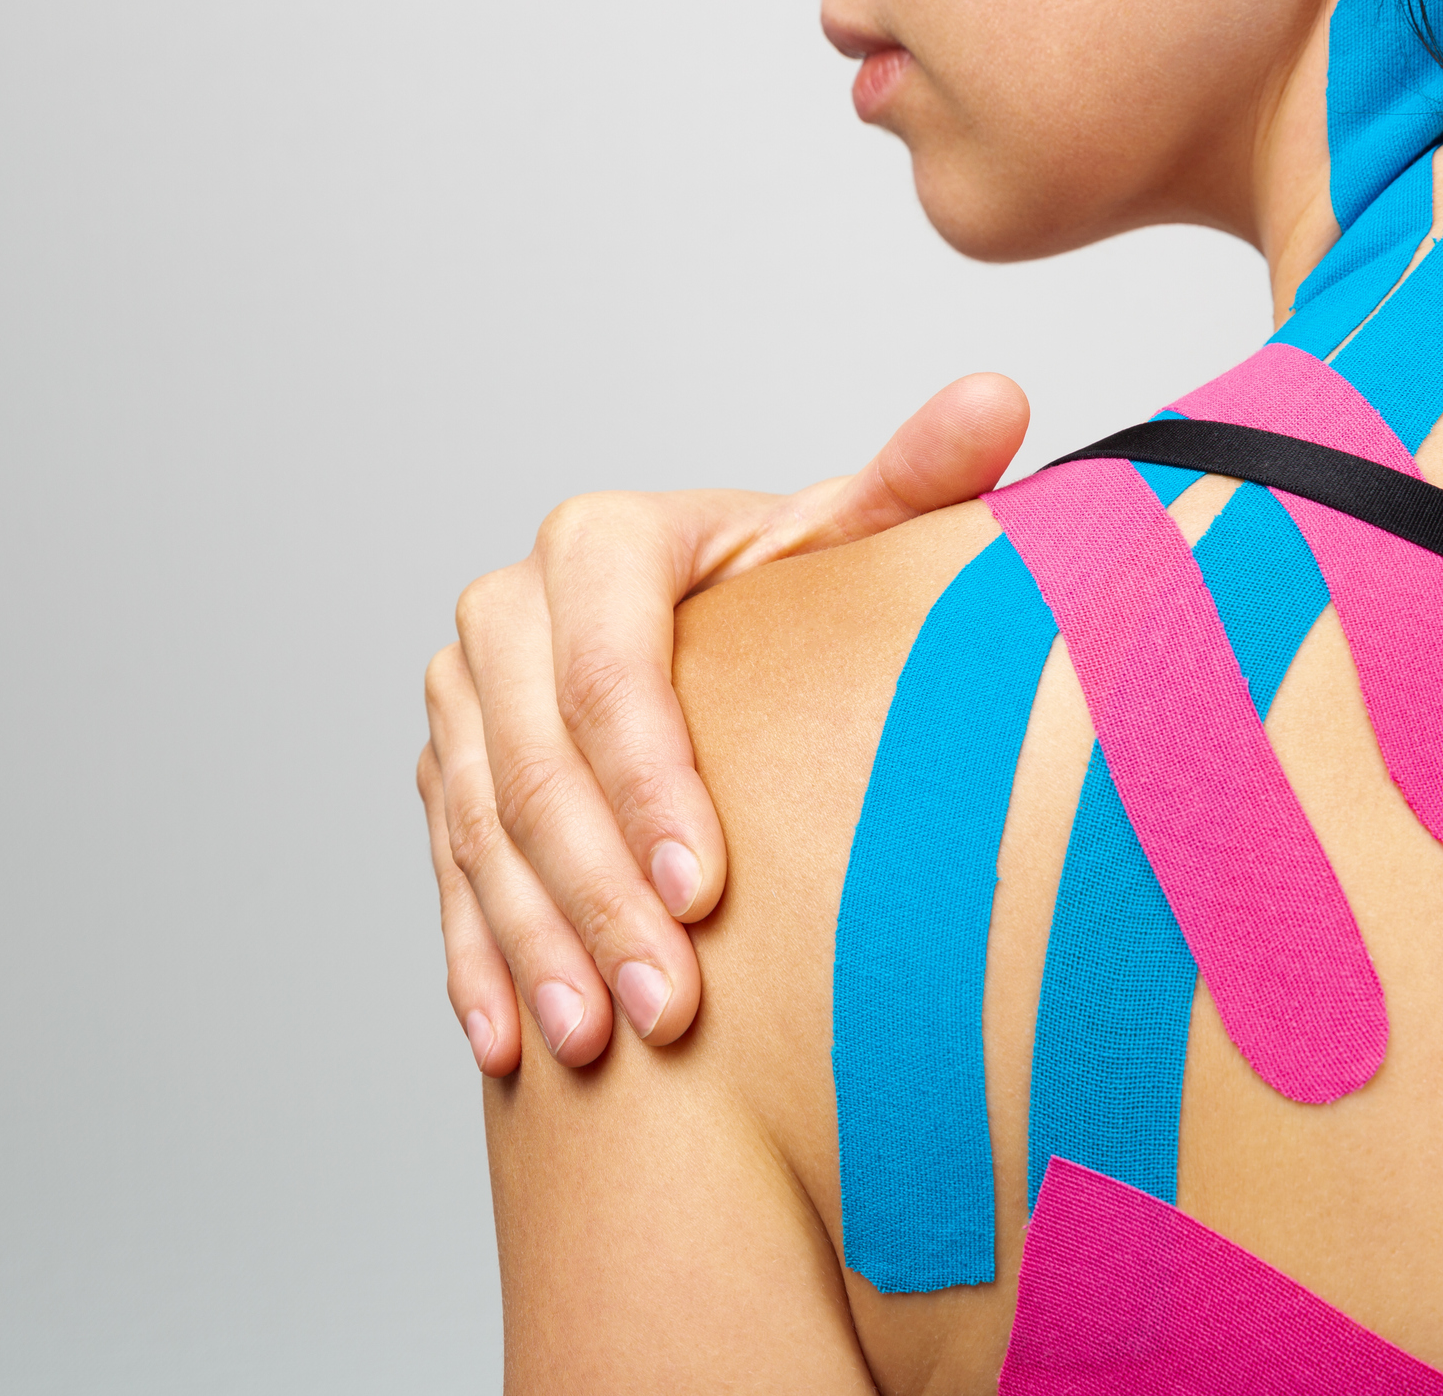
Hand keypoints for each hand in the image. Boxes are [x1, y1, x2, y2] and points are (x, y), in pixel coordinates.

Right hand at [419, 373, 1029, 1072]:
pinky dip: (475, 961)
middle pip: (534, 766)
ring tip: (592, 1044)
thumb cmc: (788, 603)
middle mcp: (508, 616)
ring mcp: (464, 702)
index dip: (650, 784)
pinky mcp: (442, 775)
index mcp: (598, 547)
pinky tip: (510, 1041)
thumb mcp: (843, 546)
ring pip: (480, 831)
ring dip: (531, 944)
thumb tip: (1000, 396)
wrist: (707, 641)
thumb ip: (912, 482)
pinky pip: (444, 877)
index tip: (710, 893)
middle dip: (596, 895)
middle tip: (662, 1008)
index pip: (610, 670)